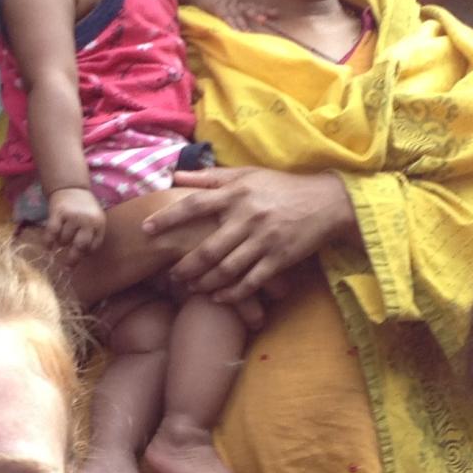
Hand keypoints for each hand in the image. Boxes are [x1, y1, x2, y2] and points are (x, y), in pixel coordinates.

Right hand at [42, 185, 106, 258]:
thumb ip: (92, 235)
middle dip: (73, 259)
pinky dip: (48, 242)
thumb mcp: (94, 219)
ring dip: (61, 244)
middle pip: (80, 246)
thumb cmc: (84, 208)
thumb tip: (82, 257)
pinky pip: (52, 232)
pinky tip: (48, 247)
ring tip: (61, 240)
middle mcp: (87, 220)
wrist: (71, 187)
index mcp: (99, 223)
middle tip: (67, 267)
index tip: (80, 256)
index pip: (94, 246)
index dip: (86, 253)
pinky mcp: (58, 212)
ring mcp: (72, 216)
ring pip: (64, 240)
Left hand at [143, 168, 352, 304]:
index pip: (194, 205)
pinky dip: (232, 293)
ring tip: (191, 289)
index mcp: (237, 193)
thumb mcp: (247, 174)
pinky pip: (251, 282)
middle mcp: (248, 217)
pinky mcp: (280, 259)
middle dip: (185, 266)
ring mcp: (264, 240)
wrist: (326, 203)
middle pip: (208, 248)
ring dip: (205, 283)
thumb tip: (175, 175)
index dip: (168, 218)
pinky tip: (218, 297)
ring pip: (227, 270)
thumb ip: (210, 177)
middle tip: (170, 276)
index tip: (146, 229)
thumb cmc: (281, 187)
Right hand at [188, 0, 276, 29]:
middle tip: (269, 18)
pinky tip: (236, 31)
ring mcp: (226, 4)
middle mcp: (235, 3)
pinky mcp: (217, 7)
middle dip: (259, 13)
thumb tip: (243, 25)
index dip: (265, 9)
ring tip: (251, 31)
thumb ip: (235, 14)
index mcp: (238, 3)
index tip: (278, 13)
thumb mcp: (227, 6)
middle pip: (249, 8)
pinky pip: (225, 16)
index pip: (254, 5)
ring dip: (244, 22)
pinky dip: (231, 23)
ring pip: (237, 13)